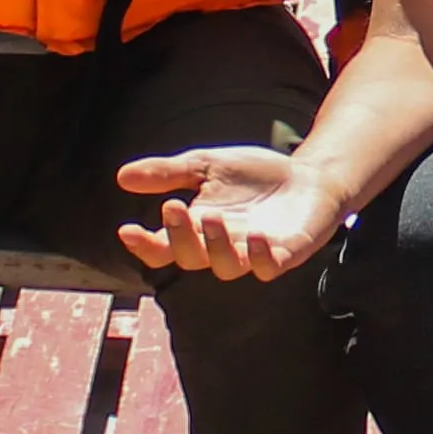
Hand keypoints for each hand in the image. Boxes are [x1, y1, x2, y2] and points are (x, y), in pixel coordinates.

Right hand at [116, 147, 346, 280]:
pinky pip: (270, 267)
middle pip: (191, 259)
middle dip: (179, 237)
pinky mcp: (286, 254)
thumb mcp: (206, 165)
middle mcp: (222, 248)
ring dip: (215, 246)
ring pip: (227, 268)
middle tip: (173, 206)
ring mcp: (254, 254)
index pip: (164, 249)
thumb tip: (122, 177)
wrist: (309, 176)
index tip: (127, 229)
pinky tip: (255, 236)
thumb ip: (169, 173)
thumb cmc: (255, 176)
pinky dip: (261, 257)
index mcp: (198, 230)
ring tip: (211, 217)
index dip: (144, 245)